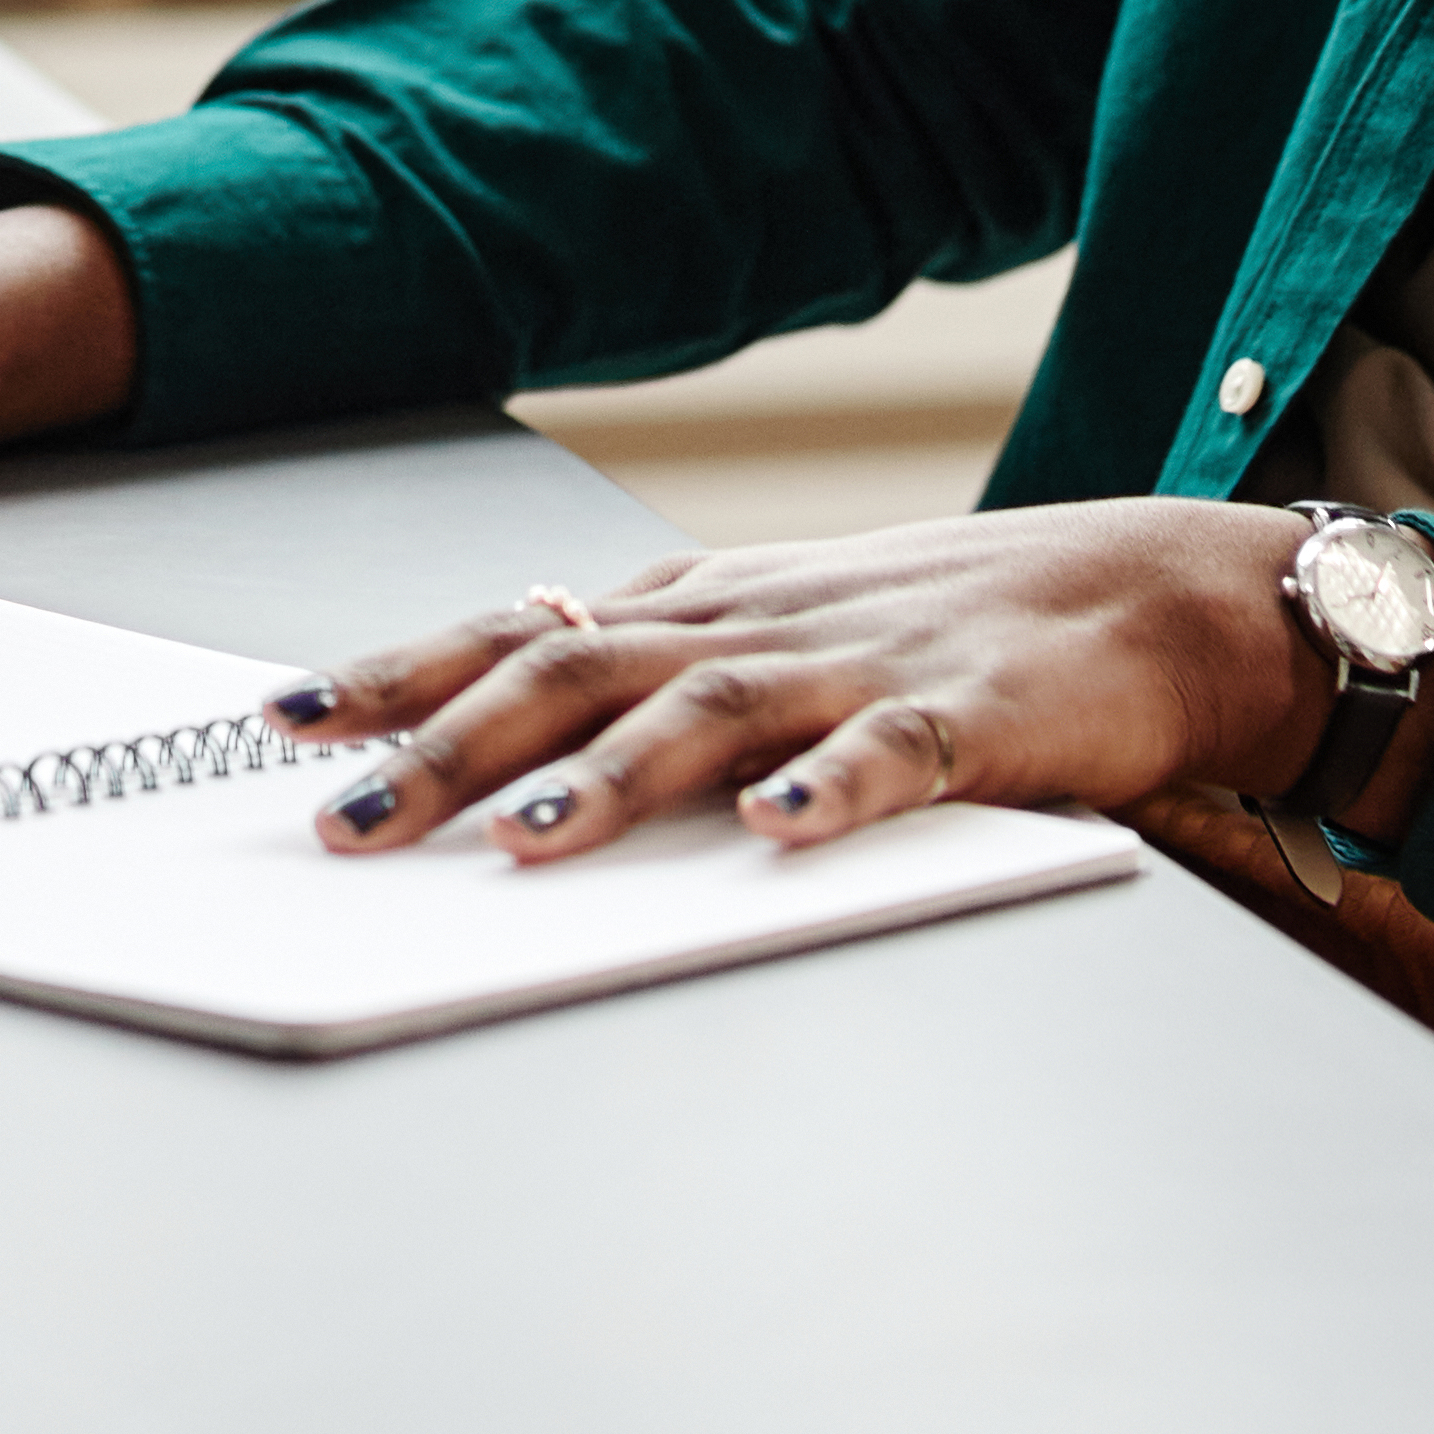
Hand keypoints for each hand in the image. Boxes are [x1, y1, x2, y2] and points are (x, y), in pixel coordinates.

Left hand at [262, 498, 1433, 861]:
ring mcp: (864, 665)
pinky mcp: (975, 718)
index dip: (396, 674)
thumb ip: (644, 681)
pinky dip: (836, 790)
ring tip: (522, 839)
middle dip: (446, 744)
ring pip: (712, 711)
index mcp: (697, 609)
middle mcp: (756, 624)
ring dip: (612, 774)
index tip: (280, 721)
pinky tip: (784, 832)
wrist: (1153, 594)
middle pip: (574, 670)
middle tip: (341, 818)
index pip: (514, 631)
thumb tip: (483, 749)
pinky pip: (898, 756)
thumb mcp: (772, 639)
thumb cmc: (942, 631)